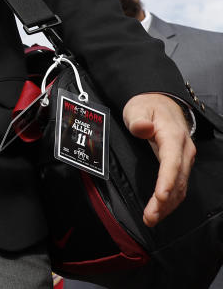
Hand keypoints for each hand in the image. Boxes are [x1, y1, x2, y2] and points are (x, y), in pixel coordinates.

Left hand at [123, 93, 195, 226]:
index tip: (161, 196)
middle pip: (177, 180)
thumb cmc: (147, 107)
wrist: (161, 103)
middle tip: (150, 217)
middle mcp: (183, 150)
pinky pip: (179, 185)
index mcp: (173, 136)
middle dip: (165, 202)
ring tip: (151, 219)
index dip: (167, 181)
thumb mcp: (137, 108)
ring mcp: (184, 159)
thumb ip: (138, 120)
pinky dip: (171, 200)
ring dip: (168, 205)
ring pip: (180, 187)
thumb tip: (143, 128)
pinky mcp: (181, 165)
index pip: (172, 162)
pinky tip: (160, 210)